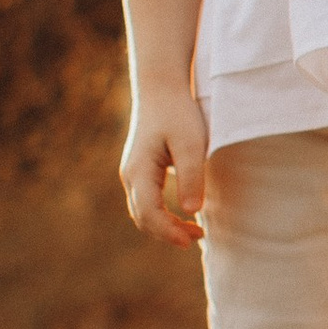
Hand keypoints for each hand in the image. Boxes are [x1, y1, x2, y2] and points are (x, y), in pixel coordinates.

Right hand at [120, 85, 207, 244]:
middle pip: (142, 218)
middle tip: (197, 238)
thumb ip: (191, 176)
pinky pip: (146, 202)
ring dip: (165, 226)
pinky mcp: (140, 171)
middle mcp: (130, 175)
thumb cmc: (178, 113)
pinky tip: (183, 216)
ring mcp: (132, 173)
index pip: (148, 212)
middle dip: (168, 233)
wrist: (161, 88)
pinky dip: (162, 215)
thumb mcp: (190, 144)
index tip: (191, 240)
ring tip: (194, 232)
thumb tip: (191, 211)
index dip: (168, 231)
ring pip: (142, 212)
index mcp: (139, 170)